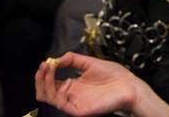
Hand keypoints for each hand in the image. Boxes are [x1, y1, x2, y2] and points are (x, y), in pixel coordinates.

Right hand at [35, 52, 168, 116]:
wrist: (128, 85)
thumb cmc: (114, 75)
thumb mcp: (89, 62)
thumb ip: (72, 59)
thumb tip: (55, 58)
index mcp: (72, 85)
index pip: (50, 83)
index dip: (44, 73)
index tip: (45, 62)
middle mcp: (70, 95)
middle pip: (44, 92)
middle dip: (40, 78)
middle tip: (44, 66)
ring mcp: (74, 103)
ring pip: (49, 98)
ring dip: (46, 82)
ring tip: (52, 70)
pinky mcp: (79, 110)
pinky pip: (62, 104)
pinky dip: (60, 91)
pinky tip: (68, 81)